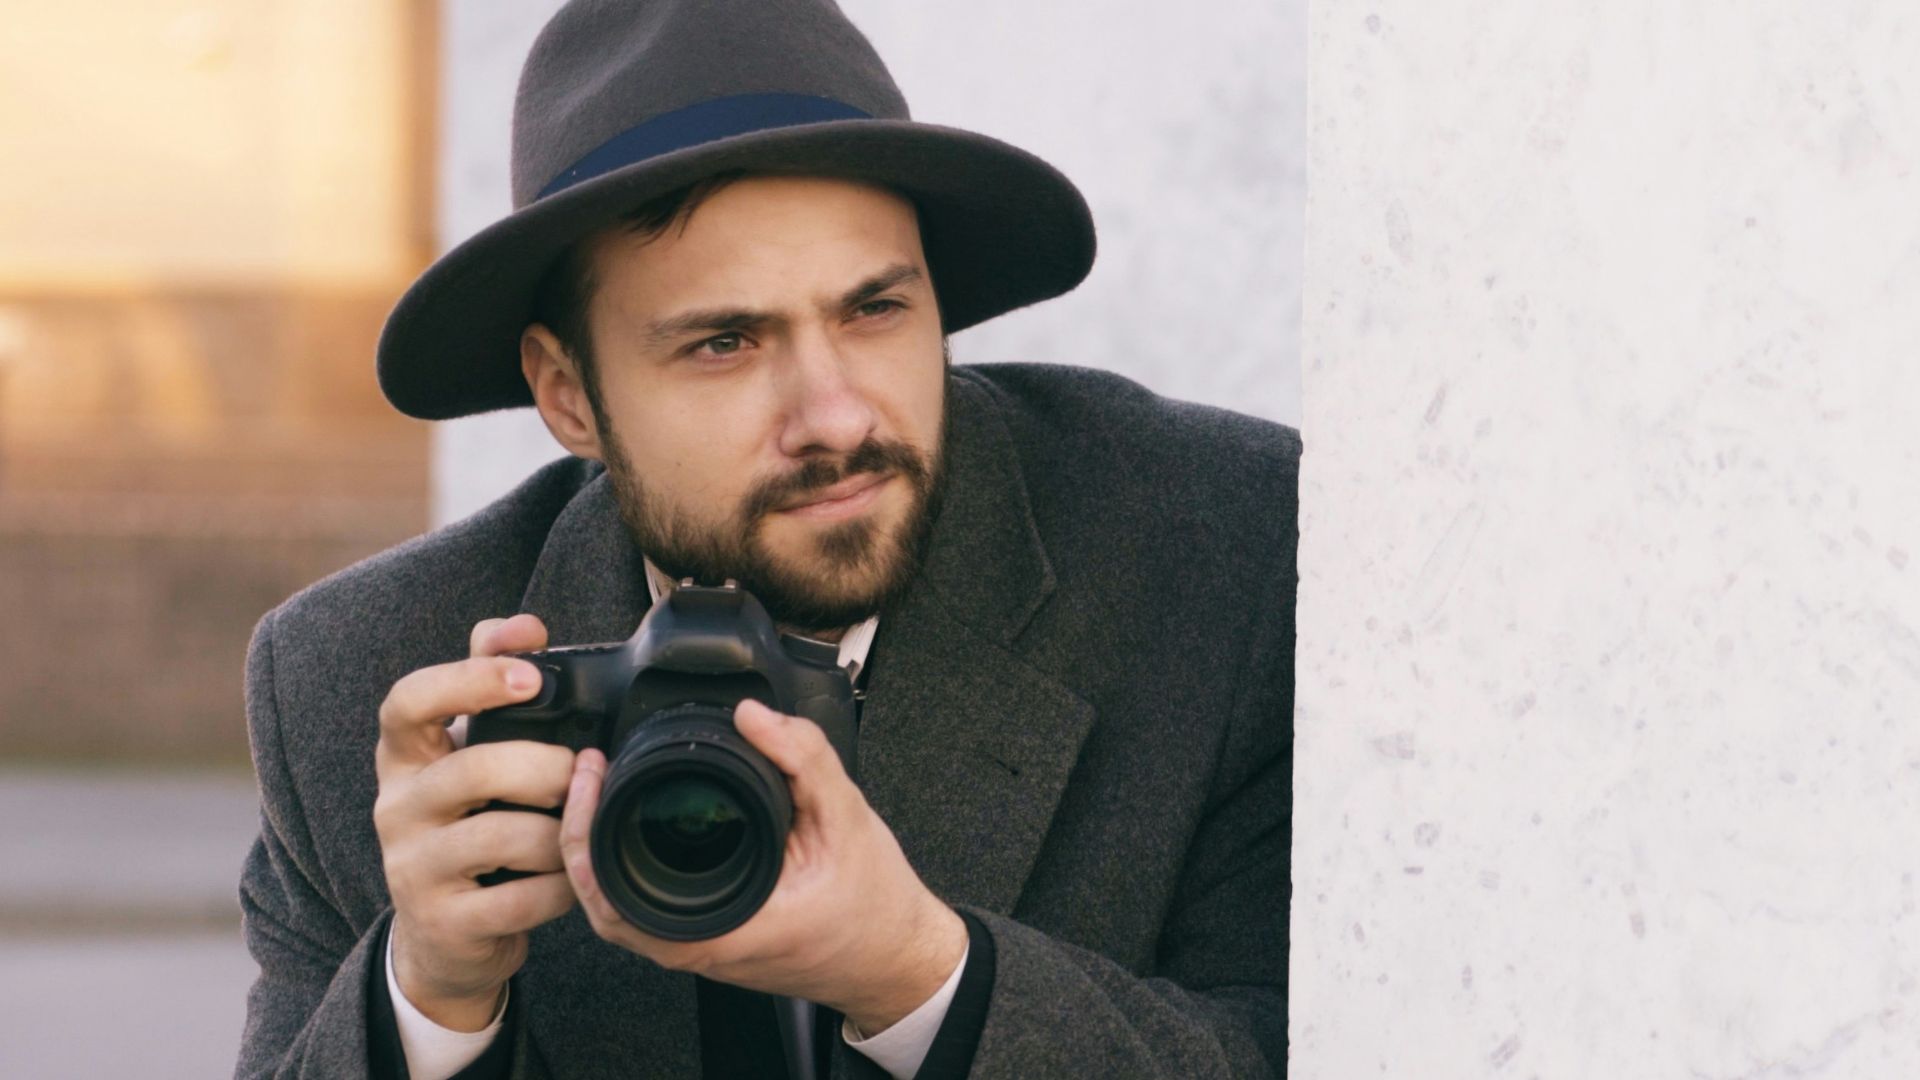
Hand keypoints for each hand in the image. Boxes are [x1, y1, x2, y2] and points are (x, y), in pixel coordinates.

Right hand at [373, 614, 578, 1030]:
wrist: (445, 933)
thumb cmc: (470, 821)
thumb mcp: (469, 752)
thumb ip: (488, 680)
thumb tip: (525, 626)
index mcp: (404, 755)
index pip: (408, 702)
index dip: (469, 680)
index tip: (532, 676)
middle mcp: (395, 807)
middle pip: (474, 770)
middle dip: (545, 768)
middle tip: (582, 772)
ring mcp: (411, 868)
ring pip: (501, 838)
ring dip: (560, 833)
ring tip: (580, 830)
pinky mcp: (441, 921)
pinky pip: (518, 899)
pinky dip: (559, 888)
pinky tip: (570, 880)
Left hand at [559, 699, 967, 1034]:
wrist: (894, 955)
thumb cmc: (873, 904)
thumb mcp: (845, 817)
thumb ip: (802, 758)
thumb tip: (754, 713)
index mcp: (717, 929)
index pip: (611, 893)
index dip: (584, 828)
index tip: (591, 773)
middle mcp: (695, 948)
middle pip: (599, 901)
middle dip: (578, 831)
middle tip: (587, 770)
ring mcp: (697, 950)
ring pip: (618, 908)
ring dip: (597, 850)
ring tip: (600, 787)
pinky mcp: (706, 940)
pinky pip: (645, 908)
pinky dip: (626, 866)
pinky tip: (631, 822)